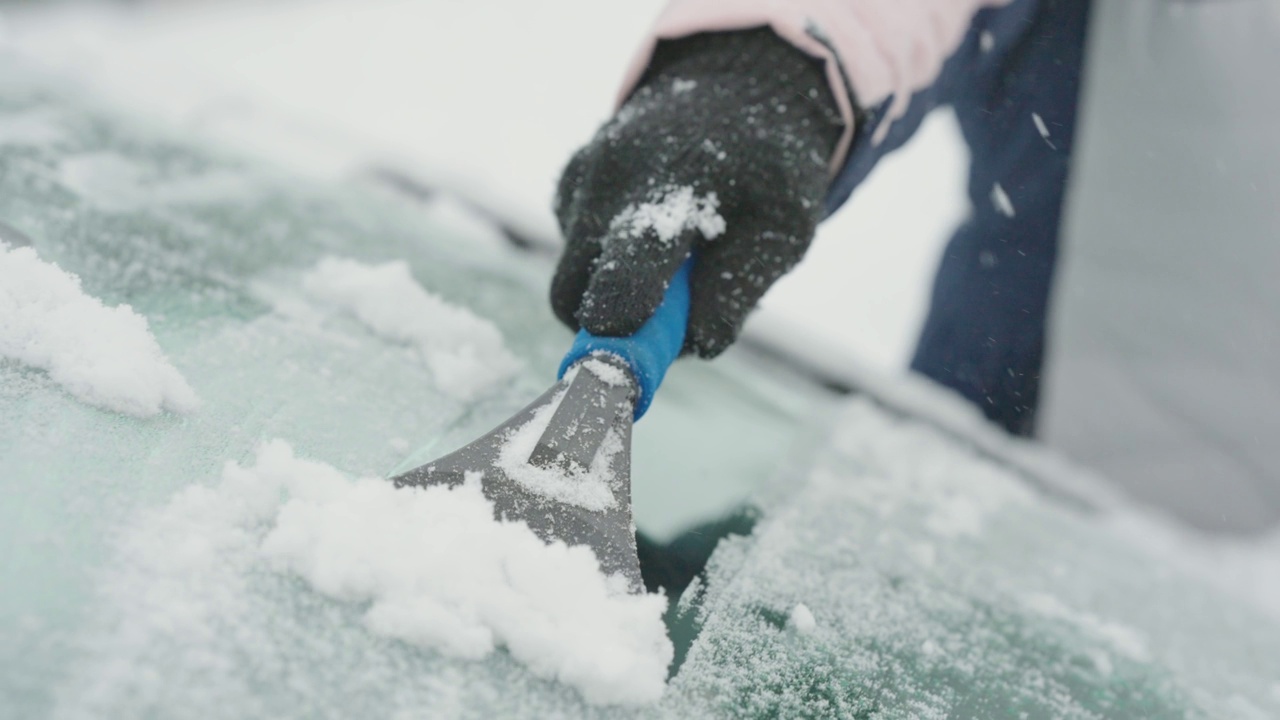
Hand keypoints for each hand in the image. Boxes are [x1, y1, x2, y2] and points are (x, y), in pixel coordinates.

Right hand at [551, 28, 843, 356]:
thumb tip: (690, 348)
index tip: (621, 374)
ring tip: (675, 264)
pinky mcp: (566, 183)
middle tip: (669, 330)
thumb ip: (737, 292)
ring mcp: (579, 176)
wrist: (735, 88)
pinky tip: (653, 233)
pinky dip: (609, 264)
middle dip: (613, 328)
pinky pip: (575, 253)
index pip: (629, 267)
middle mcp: (609, 175)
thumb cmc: (767, 169)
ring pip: (573, 278)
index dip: (620, 331)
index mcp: (672, 181)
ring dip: (616, 293)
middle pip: (576, 292)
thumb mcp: (784, 230)